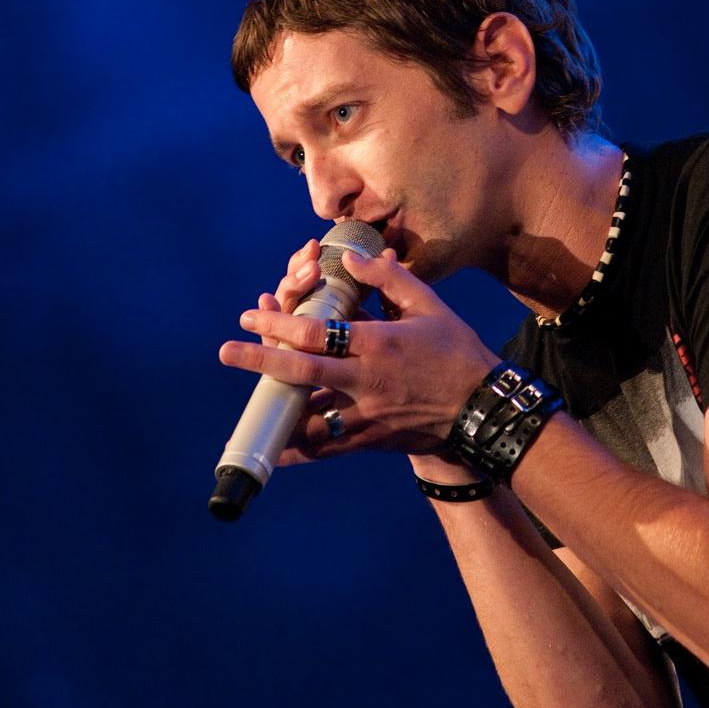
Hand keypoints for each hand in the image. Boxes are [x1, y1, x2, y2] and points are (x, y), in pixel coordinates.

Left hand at [219, 247, 498, 464]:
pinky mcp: (371, 440)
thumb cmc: (455, 350)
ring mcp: (367, 415)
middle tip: (226, 352)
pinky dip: (300, 450)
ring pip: (310, 418)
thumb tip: (352, 257)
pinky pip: (328, 448)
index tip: (252, 312)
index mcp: (379, 344)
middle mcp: (367, 381)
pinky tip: (277, 449)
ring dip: (276, 410)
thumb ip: (388, 279)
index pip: (319, 333)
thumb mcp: (428, 305)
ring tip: (248, 406)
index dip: (280, 322)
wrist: (482, 407)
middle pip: (302, 372)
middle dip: (260, 362)